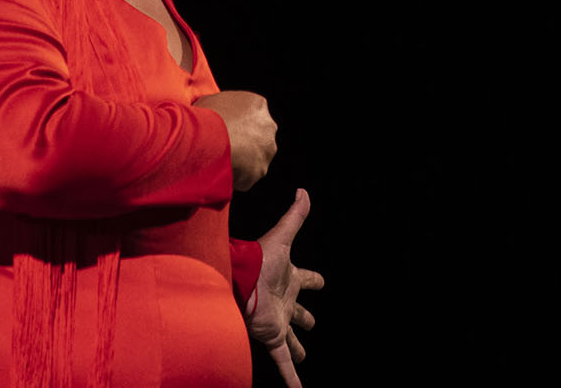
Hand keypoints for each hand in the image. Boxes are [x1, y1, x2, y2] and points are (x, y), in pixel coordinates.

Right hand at [194, 91, 277, 190]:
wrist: (208, 141)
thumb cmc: (205, 118)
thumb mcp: (209, 101)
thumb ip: (221, 106)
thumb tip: (214, 112)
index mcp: (257, 105)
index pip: (251, 112)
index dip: (236, 121)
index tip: (224, 128)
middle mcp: (268, 126)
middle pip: (258, 134)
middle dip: (244, 140)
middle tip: (223, 145)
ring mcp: (267, 150)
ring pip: (256, 156)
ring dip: (243, 159)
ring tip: (220, 160)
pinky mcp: (260, 170)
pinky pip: (248, 174)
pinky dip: (237, 175)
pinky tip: (220, 171)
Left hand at [247, 189, 323, 387]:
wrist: (237, 281)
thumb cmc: (258, 259)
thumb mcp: (282, 237)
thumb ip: (294, 215)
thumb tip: (304, 191)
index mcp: (289, 279)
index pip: (306, 278)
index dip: (315, 280)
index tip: (323, 281)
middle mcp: (284, 302)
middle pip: (298, 312)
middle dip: (305, 318)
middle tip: (312, 322)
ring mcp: (278, 321)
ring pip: (291, 339)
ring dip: (297, 349)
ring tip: (303, 357)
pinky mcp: (272, 337)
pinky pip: (285, 361)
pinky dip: (291, 377)